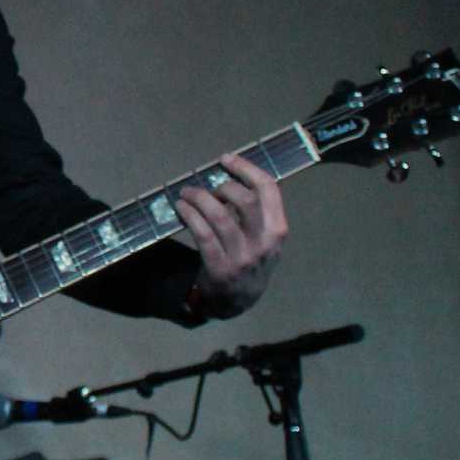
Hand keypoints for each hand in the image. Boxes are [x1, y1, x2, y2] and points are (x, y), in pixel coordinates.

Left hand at [180, 152, 286, 316]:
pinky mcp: (219, 268)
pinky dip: (190, 216)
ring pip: (220, 216)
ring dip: (199, 198)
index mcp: (278, 229)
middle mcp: (264, 243)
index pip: (269, 189)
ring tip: (186, 193)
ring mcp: (242, 257)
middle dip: (222, 185)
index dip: (246, 168)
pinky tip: (181, 208)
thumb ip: (256, 211)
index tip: (226, 159)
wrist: (237, 300)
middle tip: (206, 186)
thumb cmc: (249, 259)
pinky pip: (203, 234)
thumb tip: (229, 175)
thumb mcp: (264, 237)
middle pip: (245, 200)